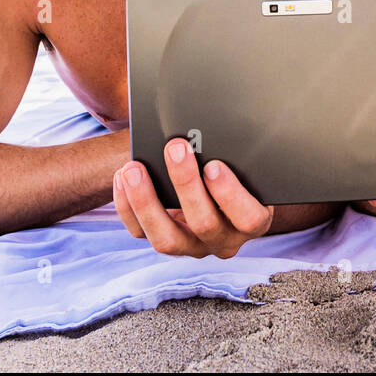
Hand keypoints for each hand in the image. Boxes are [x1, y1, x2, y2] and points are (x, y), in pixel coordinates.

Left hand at [112, 138, 273, 258]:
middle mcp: (223, 239)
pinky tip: (123, 177)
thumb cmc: (233, 164)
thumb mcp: (243, 163)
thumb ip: (235, 155)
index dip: (231, 195)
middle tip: (175, 148)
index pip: (249, 219)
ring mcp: (192, 246)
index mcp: (252, 219)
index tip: (214, 165)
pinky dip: (128, 206)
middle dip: (186, 184)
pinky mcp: (164, 242)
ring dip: (147, 202)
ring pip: (167, 239)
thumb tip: (211, 128)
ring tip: (135, 168)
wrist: (212, 180)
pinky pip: (140, 233)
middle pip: (204, 225)